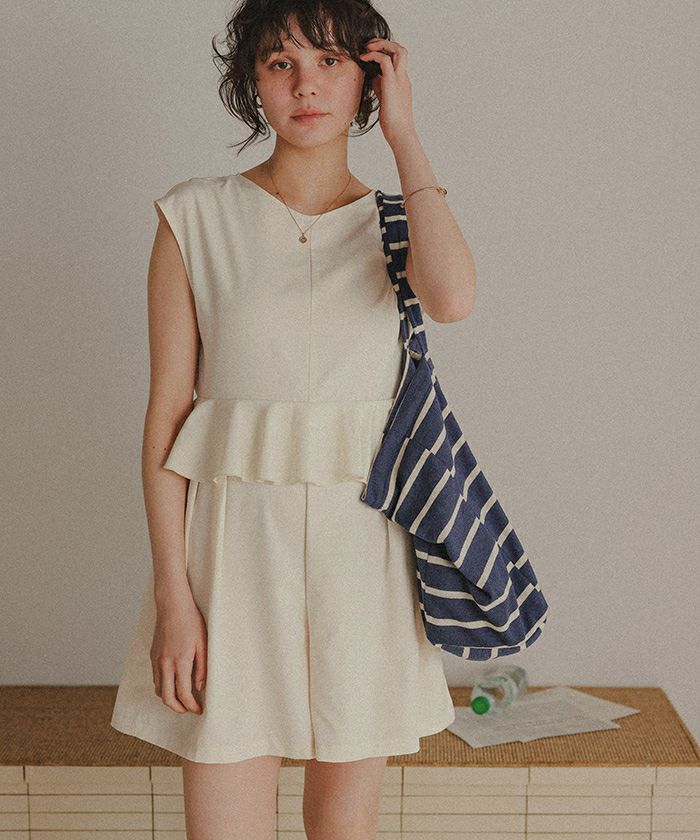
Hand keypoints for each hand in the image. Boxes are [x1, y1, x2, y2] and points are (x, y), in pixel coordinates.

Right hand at [150, 595, 206, 714]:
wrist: (172, 604)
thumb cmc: (191, 621)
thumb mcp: (203, 644)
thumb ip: (202, 667)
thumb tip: (199, 687)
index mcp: (180, 662)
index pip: (183, 694)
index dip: (191, 706)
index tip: (199, 710)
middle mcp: (165, 664)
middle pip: (167, 698)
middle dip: (178, 708)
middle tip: (190, 709)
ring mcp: (156, 660)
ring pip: (158, 690)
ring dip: (169, 698)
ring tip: (183, 699)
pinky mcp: (153, 655)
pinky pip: (155, 678)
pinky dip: (163, 686)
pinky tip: (173, 683)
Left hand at [359, 37, 416, 147]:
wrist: (400, 132)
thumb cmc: (393, 122)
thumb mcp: (385, 100)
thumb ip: (380, 87)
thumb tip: (373, 78)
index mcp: (402, 82)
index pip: (397, 60)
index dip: (385, 53)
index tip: (371, 54)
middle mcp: (403, 78)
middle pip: (401, 50)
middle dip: (385, 43)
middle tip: (369, 45)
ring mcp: (400, 79)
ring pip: (398, 49)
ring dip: (381, 44)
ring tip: (366, 48)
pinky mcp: (392, 82)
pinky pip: (384, 60)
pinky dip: (373, 55)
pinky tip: (363, 59)